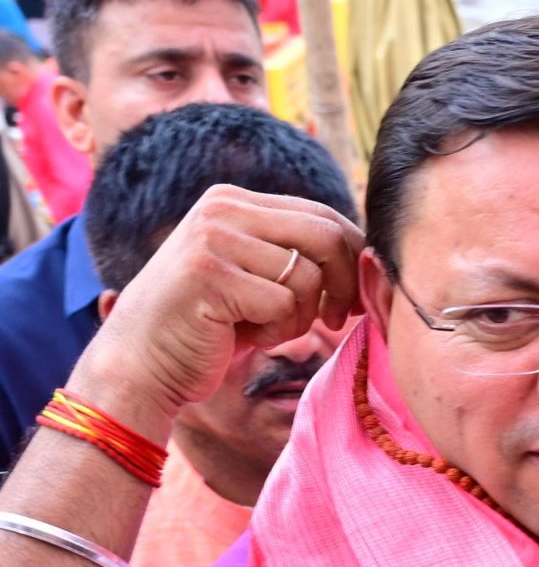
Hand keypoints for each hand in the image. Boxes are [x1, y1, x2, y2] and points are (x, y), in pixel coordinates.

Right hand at [70, 185, 362, 442]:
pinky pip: (285, 304)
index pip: (323, 215)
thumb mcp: (255, 278)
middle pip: (326, 236)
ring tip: (267, 328)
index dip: (353, 260)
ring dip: (301, 316)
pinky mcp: (209, 274)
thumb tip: (371, 255)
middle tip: (334, 320)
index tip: (351, 299)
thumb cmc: (209, 328)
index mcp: (234, 201)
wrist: (140, 365)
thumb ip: (296, 256)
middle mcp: (221, 208)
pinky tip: (244, 336)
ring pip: (308, 274)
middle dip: (344, 285)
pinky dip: (278, 331)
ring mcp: (212, 238)